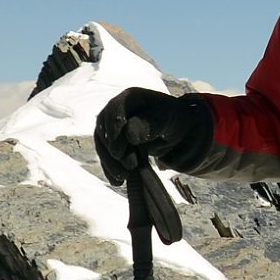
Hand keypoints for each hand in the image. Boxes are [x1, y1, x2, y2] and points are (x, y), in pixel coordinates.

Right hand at [94, 87, 210, 184]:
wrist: (177, 130)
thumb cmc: (174, 118)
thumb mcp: (168, 119)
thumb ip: (150, 124)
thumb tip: (128, 134)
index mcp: (130, 97)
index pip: (114, 109)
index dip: (113, 130)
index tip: (119, 151)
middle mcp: (116, 110)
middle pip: (104, 129)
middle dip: (113, 151)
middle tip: (129, 167)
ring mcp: (112, 126)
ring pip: (103, 145)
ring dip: (110, 163)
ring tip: (123, 178)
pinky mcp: (113, 142)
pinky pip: (107, 155)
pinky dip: (111, 169)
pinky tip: (118, 182)